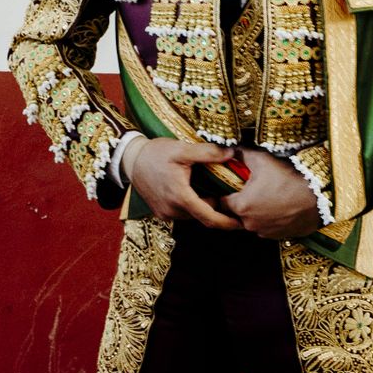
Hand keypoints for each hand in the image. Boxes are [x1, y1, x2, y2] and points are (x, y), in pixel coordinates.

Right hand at [124, 138, 242, 230]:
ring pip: (192, 215)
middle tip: (228, 197)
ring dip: (203, 207)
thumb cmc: (155, 153)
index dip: (227, 223)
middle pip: (203, 217)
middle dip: (217, 210)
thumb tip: (232, 153)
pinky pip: (181, 213)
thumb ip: (208, 152)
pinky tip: (193, 191)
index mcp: (180, 197)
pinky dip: (191, 206)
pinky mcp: (160, 212)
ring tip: (210, 191)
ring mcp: (165, 213)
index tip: (242, 223)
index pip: (209, 218)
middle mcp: (172, 210)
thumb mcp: (182, 149)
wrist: (130, 159)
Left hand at [221, 149, 322, 238]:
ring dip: (254, 212)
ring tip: (266, 197)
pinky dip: (268, 219)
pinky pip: (267, 228)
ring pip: (251, 221)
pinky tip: (277, 207)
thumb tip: (229, 149)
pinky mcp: (279, 236)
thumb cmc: (289, 178)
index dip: (226, 192)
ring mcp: (265, 232)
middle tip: (250, 190)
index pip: (222, 202)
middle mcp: (250, 223)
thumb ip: (241, 154)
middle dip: (239, 202)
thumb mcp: (262, 160)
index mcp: (241, 206)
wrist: (320, 197)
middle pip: (235, 213)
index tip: (232, 185)